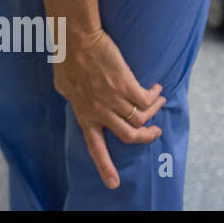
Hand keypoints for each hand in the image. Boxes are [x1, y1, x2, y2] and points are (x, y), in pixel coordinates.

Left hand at [52, 27, 166, 189]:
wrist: (76, 39)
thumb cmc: (66, 59)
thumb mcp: (64, 86)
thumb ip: (73, 98)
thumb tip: (76, 100)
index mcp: (83, 114)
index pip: (95, 146)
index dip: (105, 167)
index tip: (113, 184)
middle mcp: (100, 111)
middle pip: (129, 136)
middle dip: (146, 137)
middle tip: (155, 133)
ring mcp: (114, 99)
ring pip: (141, 118)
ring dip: (154, 112)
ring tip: (158, 102)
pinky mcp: (126, 85)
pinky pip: (146, 99)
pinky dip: (154, 97)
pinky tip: (156, 90)